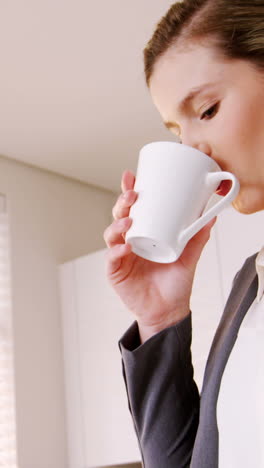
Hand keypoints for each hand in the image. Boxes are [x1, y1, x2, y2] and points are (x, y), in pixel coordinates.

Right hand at [104, 170, 216, 342]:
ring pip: (111, 234)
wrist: (169, 310)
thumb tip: (211, 216)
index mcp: (144, 233)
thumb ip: (197, 237)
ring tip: (129, 221)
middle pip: (119, 216)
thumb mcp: (189, 256)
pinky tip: (126, 247)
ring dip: (118, 225)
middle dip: (122, 203)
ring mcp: (121, 256)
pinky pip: (112, 259)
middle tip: (132, 195)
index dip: (130, 192)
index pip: (134, 209)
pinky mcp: (116, 272)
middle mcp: (130, 241)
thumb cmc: (175, 282)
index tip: (132, 177)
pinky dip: (117, 251)